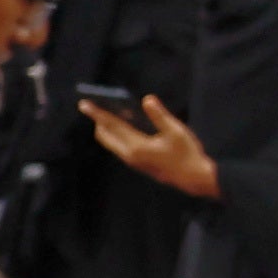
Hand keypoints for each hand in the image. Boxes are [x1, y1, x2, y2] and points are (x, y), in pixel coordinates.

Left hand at [81, 93, 217, 198]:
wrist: (193, 178)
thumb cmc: (186, 153)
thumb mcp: (176, 131)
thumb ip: (159, 115)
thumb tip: (147, 99)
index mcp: (137, 146)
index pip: (112, 126)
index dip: (97, 113)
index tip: (83, 103)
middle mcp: (130, 155)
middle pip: (105, 136)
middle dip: (99, 121)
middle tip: (100, 105)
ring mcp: (133, 161)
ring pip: (111, 142)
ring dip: (108, 128)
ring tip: (115, 112)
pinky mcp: (138, 163)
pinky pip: (119, 146)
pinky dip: (117, 134)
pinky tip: (129, 124)